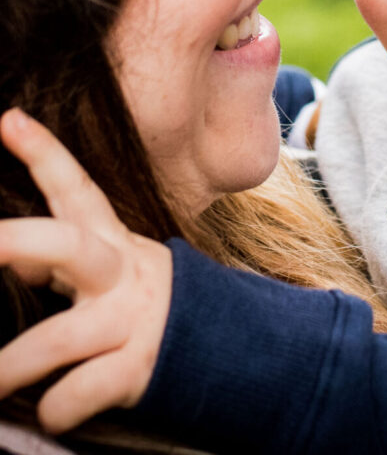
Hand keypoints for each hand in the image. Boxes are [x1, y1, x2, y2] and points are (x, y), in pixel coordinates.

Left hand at [0, 109, 171, 433]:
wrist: (224, 345)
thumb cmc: (140, 307)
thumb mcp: (111, 272)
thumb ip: (64, 262)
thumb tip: (11, 258)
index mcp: (111, 242)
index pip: (76, 190)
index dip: (44, 153)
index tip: (8, 119)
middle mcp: (120, 272)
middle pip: (67, 246)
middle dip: (18, 243)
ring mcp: (129, 319)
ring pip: (57, 339)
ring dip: (10, 367)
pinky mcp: (138, 366)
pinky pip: (78, 392)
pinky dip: (58, 406)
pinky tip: (56, 409)